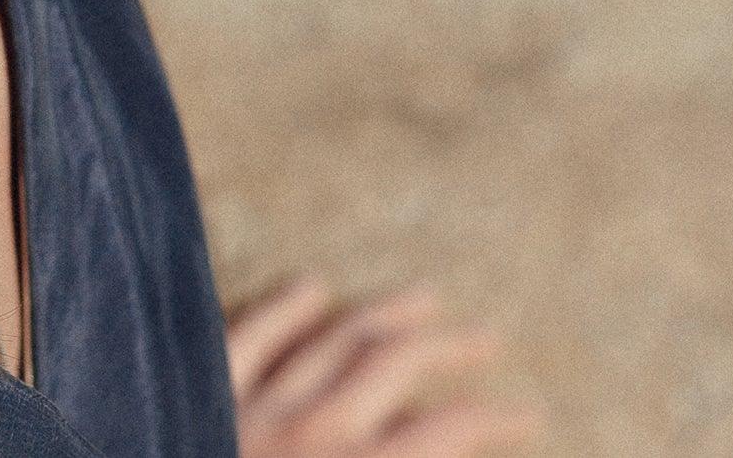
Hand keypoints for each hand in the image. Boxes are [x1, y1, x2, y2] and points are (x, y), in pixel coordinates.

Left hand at [228, 276, 545, 455]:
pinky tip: (314, 290)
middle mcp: (315, 428)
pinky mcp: (203, 390)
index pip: (450, 431)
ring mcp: (255, 398)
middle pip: (397, 359)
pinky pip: (250, 328)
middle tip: (487, 338)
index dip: (497, 419)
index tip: (529, 415)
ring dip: (385, 312)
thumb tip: (437, 451)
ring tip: (424, 300)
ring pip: (334, 331)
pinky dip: (287, 305)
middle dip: (451, 345)